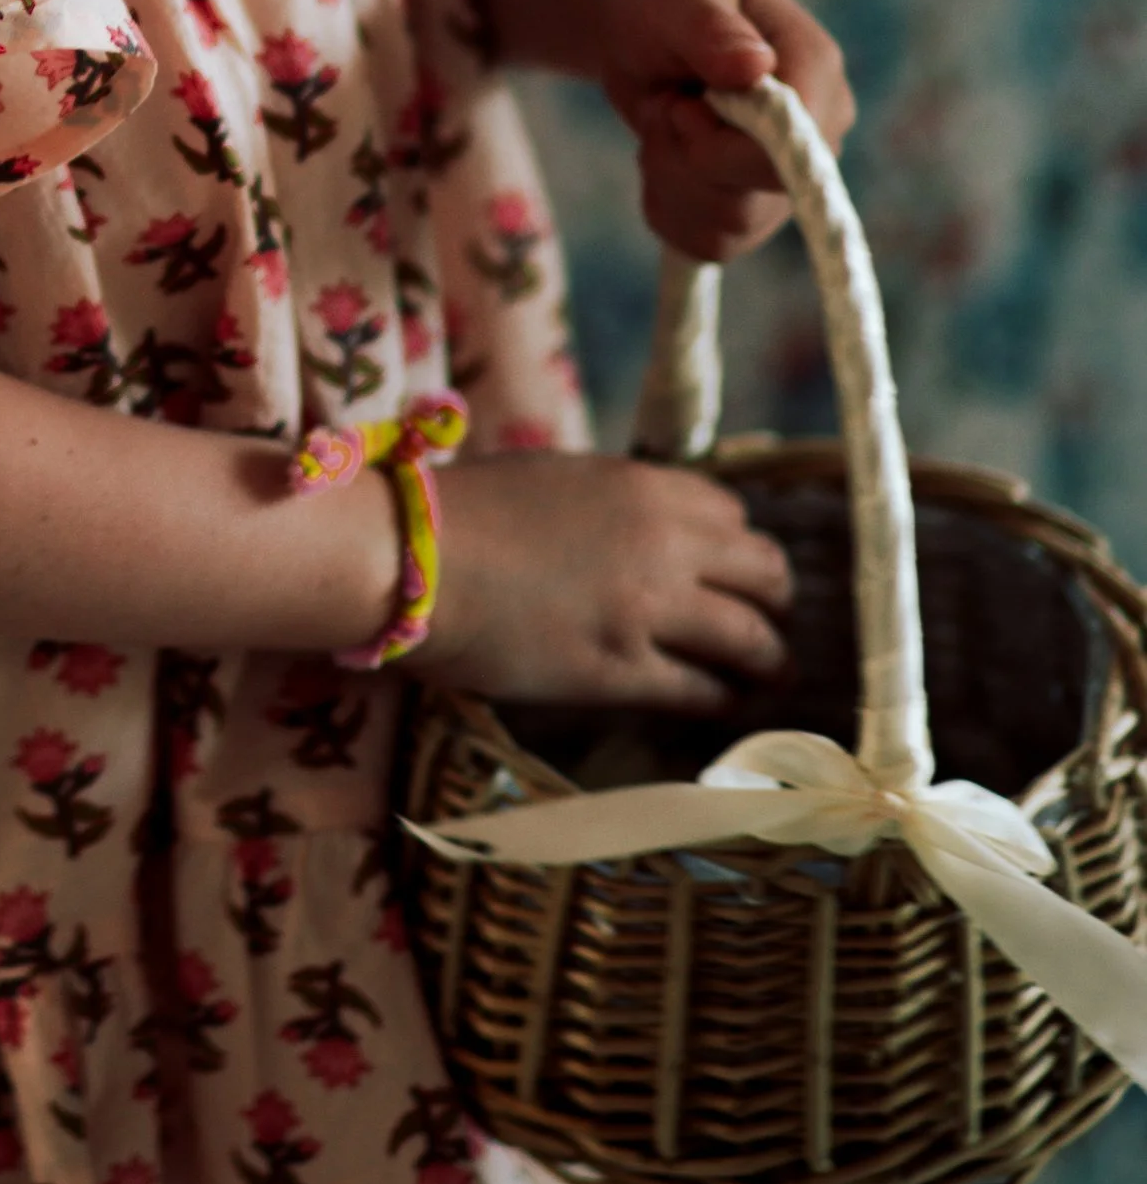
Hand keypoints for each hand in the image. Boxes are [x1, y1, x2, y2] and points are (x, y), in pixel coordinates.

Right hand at [417, 451, 792, 708]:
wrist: (411, 558)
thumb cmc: (461, 512)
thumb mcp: (554, 477)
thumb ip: (611, 500)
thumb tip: (636, 524)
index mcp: (644, 487)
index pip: (735, 515)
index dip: (735, 548)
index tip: (729, 572)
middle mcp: (664, 543)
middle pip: (765, 573)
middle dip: (773, 602)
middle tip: (767, 626)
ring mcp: (648, 610)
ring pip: (753, 640)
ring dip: (767, 661)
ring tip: (767, 677)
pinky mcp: (622, 671)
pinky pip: (700, 690)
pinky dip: (719, 699)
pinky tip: (719, 706)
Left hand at [591, 0, 852, 263]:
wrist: (635, 19)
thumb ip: (711, 30)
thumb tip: (755, 66)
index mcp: (815, 67)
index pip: (795, 150)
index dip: (722, 148)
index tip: (680, 107)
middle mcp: (818, 131)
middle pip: (761, 199)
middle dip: (687, 162)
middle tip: (666, 104)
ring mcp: (789, 175)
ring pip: (731, 230)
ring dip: (670, 180)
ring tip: (665, 119)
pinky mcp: (755, 205)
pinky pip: (710, 244)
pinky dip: (666, 206)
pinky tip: (661, 156)